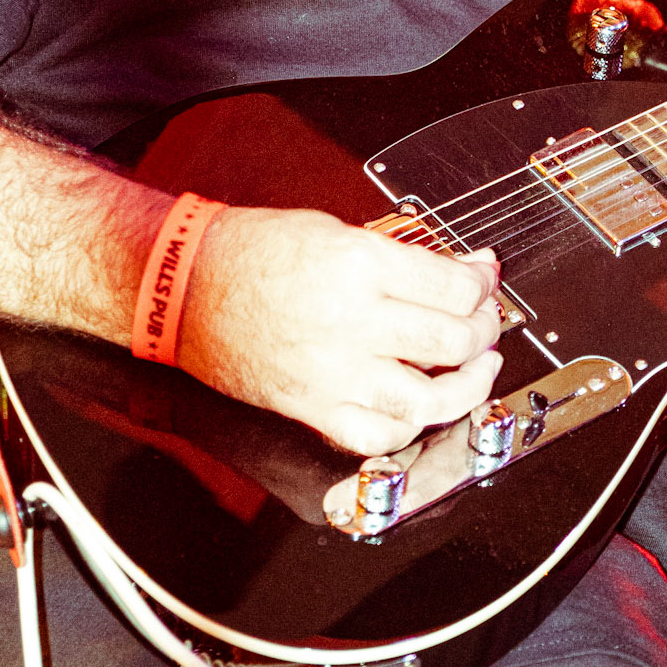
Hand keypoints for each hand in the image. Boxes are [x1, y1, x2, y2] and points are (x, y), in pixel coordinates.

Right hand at [178, 207, 501, 454]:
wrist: (181, 286)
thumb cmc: (248, 253)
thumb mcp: (334, 231)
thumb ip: (398, 257)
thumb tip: (456, 272)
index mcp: (358, 265)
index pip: (454, 287)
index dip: (483, 283)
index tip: (485, 279)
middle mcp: (350, 322)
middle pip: (453, 340)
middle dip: (484, 329)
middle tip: (485, 319)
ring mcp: (332, 372)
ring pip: (428, 399)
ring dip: (467, 385)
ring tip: (476, 369)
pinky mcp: (311, 408)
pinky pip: (378, 436)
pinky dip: (410, 427)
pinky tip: (422, 408)